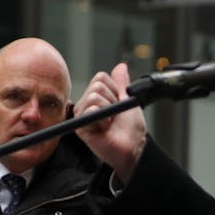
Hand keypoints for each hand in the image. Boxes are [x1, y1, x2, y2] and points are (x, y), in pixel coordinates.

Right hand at [74, 63, 145, 184]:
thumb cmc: (131, 129)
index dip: (115, 89)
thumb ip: (122, 83)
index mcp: (97, 97)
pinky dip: (103, 118)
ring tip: (109, 122)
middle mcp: (86, 105)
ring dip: (108, 109)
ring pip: (93, 96)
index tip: (119, 104)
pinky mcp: (80, 126)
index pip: (100, 78)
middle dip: (112, 99)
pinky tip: (104, 128)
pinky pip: (90, 110)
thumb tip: (121, 66)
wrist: (133, 148)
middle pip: (96, 86)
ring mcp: (82, 115)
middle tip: (114, 115)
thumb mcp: (128, 101)